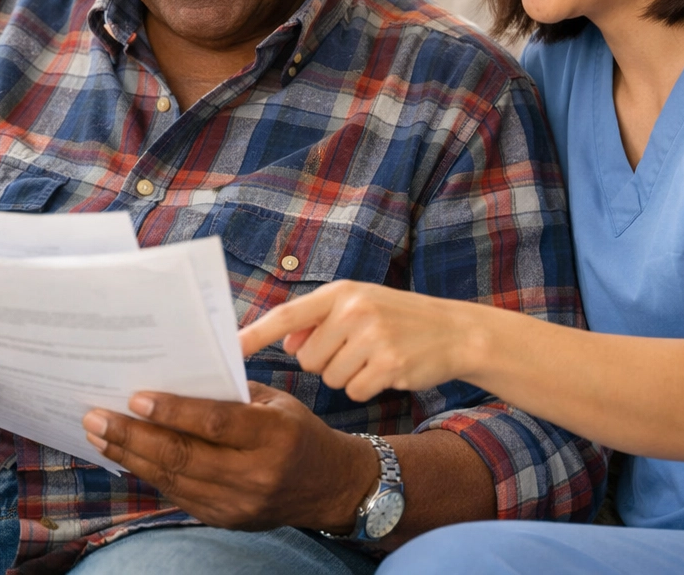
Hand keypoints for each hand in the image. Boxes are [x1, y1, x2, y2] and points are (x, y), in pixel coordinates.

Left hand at [82, 381, 377, 531]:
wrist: (328, 486)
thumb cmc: (298, 431)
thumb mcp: (276, 402)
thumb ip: (231, 394)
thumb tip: (176, 375)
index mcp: (274, 435)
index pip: (216, 423)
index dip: (174, 411)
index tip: (136, 397)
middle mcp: (256, 473)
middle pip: (184, 455)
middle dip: (133, 436)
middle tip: (97, 417)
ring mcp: (238, 503)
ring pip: (174, 479)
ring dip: (131, 456)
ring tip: (99, 435)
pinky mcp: (225, 519)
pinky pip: (179, 495)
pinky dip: (150, 474)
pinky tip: (128, 456)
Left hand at [239, 281, 478, 400]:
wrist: (454, 331)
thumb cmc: (398, 317)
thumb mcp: (359, 304)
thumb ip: (319, 319)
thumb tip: (285, 341)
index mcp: (341, 292)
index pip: (287, 314)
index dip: (255, 334)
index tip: (229, 350)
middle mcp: (354, 311)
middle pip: (307, 358)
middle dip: (324, 360)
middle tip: (355, 347)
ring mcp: (373, 338)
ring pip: (329, 378)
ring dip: (347, 375)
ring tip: (373, 356)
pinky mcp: (389, 365)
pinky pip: (353, 392)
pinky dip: (365, 388)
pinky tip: (386, 370)